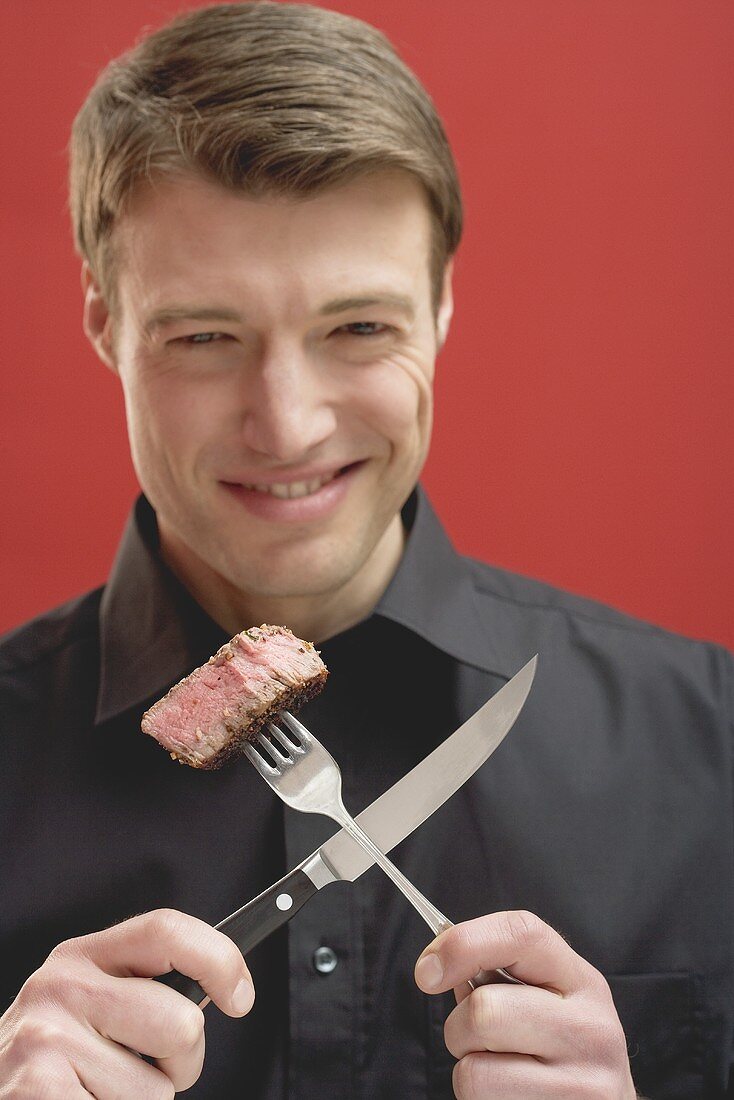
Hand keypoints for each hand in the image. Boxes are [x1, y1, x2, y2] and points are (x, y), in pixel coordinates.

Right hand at [0, 909, 253, 1097]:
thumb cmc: (57, 1060)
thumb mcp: (90, 1006)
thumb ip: (143, 989)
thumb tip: (230, 987)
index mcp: (82, 956)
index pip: (166, 929)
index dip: (219, 959)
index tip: (241, 998)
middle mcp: (61, 986)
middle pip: (182, 1022)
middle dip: (182, 1063)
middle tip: (143, 1072)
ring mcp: (46, 1039)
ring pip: (158, 1091)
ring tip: (96, 1093)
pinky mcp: (39, 1091)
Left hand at [415, 910, 635, 1098]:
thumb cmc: (560, 1049)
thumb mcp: (547, 1000)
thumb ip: (500, 974)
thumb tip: (437, 965)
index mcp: (581, 980)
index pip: (519, 933)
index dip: (463, 943)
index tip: (427, 970)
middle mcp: (590, 1028)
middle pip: (484, 1010)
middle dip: (459, 1028)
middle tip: (478, 1040)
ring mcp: (582, 1083)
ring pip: (474, 1071)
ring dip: (470, 1072)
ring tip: (501, 1072)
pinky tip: (513, 1095)